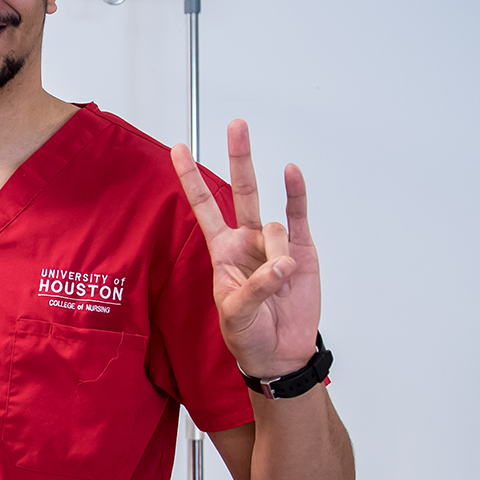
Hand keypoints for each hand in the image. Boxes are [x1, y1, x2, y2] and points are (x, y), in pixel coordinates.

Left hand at [172, 119, 320, 378]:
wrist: (280, 353)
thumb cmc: (248, 335)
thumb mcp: (237, 315)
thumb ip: (256, 288)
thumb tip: (281, 265)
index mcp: (222, 251)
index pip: (204, 207)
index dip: (190, 179)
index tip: (177, 149)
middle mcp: (247, 240)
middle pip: (241, 190)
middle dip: (239, 157)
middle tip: (237, 125)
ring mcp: (275, 243)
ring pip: (274, 228)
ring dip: (277, 256)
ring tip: (281, 284)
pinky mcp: (303, 251)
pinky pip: (298, 216)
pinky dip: (295, 194)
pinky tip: (291, 173)